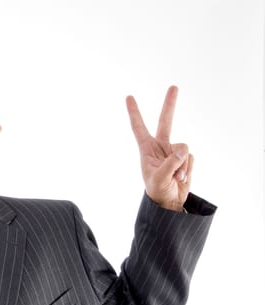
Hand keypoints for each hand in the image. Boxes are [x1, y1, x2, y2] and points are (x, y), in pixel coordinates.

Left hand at [126, 86, 192, 210]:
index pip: (138, 127)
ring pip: (183, 149)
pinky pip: (191, 158)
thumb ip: (171, 163)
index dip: (134, 112)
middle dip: (170, 104)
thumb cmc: (157, 190)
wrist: (169, 201)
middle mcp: (160, 146)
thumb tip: (183, 149)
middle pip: (166, 121)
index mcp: (146, 149)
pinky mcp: (185, 158)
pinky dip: (188, 169)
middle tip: (174, 87)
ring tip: (174, 178)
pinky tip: (181, 178)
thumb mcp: (159, 179)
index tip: (128, 97)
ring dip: (181, 166)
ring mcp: (173, 151)